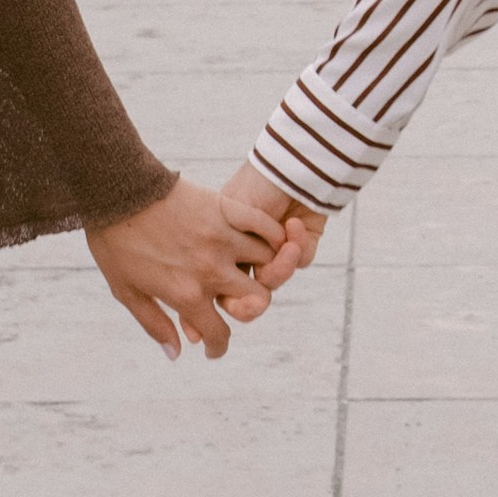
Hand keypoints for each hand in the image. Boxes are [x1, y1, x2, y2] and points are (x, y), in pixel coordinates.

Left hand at [85, 175, 298, 359]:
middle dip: (249, 307)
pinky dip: (273, 235)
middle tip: (236, 303)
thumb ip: (154, 324)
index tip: (213, 347)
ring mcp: (223, 238)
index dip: (218, 347)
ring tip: (251, 268)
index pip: (219, 333)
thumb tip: (177, 353)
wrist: (117, 190)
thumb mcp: (126, 290)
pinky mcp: (226, 209)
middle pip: (257, 300)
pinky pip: (265, 226)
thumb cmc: (115, 242)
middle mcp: (212, 270)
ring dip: (263, 268)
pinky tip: (269, 241)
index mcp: (187, 294)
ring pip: (267, 262)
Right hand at [216, 160, 328, 318]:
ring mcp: (274, 253)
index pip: (215, 290)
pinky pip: (300, 262)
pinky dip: (299, 247)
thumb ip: (213, 257)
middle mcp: (246, 256)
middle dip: (249, 305)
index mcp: (222, 250)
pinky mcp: (302, 246)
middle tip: (253, 300)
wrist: (289, 164)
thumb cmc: (251, 186)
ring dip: (280, 268)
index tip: (202, 332)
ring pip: (274, 281)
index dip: (210, 311)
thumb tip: (194, 310)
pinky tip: (295, 224)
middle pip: (245, 298)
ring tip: (286, 246)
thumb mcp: (226, 218)